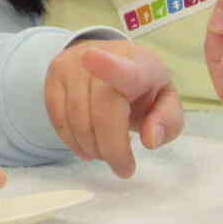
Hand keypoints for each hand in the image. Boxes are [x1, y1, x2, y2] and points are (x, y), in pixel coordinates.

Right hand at [44, 39, 182, 178]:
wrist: (109, 60)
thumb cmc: (142, 88)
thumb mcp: (166, 102)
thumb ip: (167, 121)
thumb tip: (150, 139)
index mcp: (137, 64)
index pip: (122, 67)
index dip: (108, 65)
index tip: (92, 58)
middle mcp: (100, 55)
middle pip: (101, 111)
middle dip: (112, 148)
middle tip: (123, 168)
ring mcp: (72, 65)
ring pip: (77, 119)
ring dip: (93, 148)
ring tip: (106, 153)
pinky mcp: (54, 76)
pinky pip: (58, 120)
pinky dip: (73, 142)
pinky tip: (87, 147)